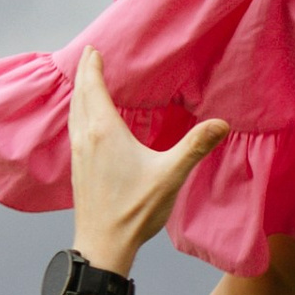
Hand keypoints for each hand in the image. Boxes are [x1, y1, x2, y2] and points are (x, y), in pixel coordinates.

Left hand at [68, 50, 226, 274]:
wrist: (103, 245)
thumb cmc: (135, 211)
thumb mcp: (170, 175)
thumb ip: (195, 146)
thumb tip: (221, 123)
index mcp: (105, 132)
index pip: (93, 88)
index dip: (92, 66)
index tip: (93, 49)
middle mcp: (86, 138)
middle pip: (79, 96)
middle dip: (83, 73)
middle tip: (88, 55)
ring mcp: (78, 155)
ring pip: (74, 113)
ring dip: (79, 93)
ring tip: (85, 82)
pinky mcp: (77, 169)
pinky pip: (74, 130)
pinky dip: (78, 113)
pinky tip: (86, 122)